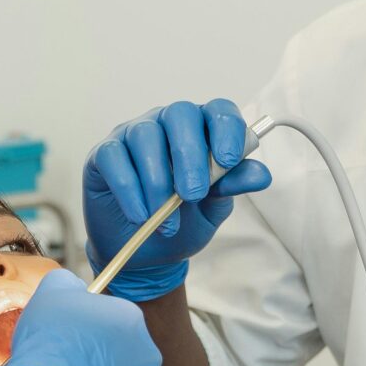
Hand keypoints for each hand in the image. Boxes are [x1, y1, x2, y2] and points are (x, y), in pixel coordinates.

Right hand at [0, 271, 162, 365]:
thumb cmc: (52, 343)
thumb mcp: (51, 293)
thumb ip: (66, 283)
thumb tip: (71, 287)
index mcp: (131, 319)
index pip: (110, 321)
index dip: (86, 331)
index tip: (67, 340)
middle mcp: (149, 355)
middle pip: (120, 356)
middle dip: (98, 363)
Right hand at [81, 99, 272, 301]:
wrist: (146, 256)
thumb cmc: (183, 223)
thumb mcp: (214, 209)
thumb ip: (232, 187)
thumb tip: (261, 174)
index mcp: (202, 130)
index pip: (218, 110)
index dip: (226, 128)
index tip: (228, 159)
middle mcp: (167, 123)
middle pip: (180, 115)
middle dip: (189, 155)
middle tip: (193, 195)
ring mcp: (133, 134)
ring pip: (145, 137)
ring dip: (158, 181)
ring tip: (165, 221)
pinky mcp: (104, 154)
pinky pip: (114, 158)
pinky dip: (129, 189)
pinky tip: (141, 215)